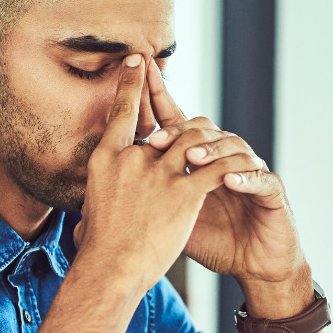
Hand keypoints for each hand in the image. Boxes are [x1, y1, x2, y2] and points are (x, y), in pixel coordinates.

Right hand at [74, 55, 262, 296]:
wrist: (109, 270)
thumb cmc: (96, 251)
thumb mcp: (89, 214)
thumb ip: (95, 203)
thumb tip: (85, 218)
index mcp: (106, 159)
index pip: (122, 112)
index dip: (132, 84)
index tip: (140, 63)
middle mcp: (132, 158)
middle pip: (166, 126)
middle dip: (185, 124)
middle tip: (200, 126)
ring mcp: (158, 173)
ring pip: (195, 141)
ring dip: (215, 146)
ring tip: (232, 150)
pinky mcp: (183, 192)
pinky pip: (216, 170)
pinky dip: (234, 168)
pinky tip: (248, 169)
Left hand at [141, 63, 309, 311]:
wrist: (253, 264)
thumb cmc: (212, 241)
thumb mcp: (171, 220)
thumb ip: (146, 200)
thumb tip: (100, 191)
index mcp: (200, 161)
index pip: (178, 124)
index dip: (160, 100)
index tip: (140, 77)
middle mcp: (224, 159)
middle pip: (204, 130)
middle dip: (180, 133)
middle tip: (156, 143)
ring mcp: (251, 172)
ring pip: (234, 147)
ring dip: (210, 151)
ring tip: (191, 160)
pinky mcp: (273, 193)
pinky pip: (262, 179)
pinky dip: (245, 178)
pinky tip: (227, 181)